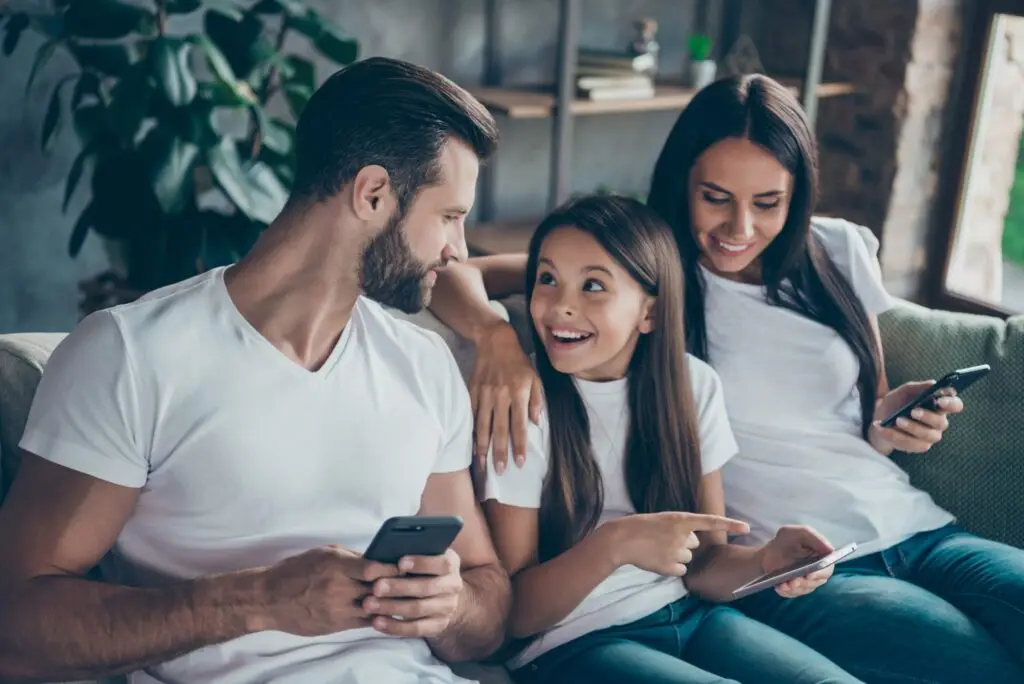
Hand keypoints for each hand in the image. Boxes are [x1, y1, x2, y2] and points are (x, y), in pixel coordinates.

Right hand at [258, 546, 399, 635]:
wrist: (269, 598)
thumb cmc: (297, 570)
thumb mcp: (324, 553)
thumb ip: (352, 557)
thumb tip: (378, 559)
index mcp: (337, 564)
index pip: (375, 568)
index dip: (393, 568)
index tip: (404, 567)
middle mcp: (339, 587)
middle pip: (378, 589)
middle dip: (395, 586)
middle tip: (410, 583)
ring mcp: (337, 608)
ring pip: (375, 609)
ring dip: (389, 604)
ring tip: (403, 599)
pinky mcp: (335, 625)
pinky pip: (365, 623)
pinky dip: (378, 617)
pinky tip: (387, 613)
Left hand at [362, 549, 463, 638]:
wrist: (442, 594)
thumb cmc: (423, 569)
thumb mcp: (424, 556)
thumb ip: (412, 551)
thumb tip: (389, 551)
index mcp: (450, 564)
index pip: (442, 563)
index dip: (422, 563)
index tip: (400, 563)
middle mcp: (452, 586)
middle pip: (426, 588)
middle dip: (399, 587)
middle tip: (376, 587)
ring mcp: (447, 607)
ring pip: (418, 609)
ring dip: (391, 608)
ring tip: (369, 605)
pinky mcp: (438, 626)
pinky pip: (416, 629)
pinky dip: (395, 627)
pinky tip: (377, 622)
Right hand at [471, 323, 542, 474]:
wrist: (495, 342)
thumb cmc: (519, 362)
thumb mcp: (535, 378)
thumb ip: (537, 401)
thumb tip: (536, 423)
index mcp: (519, 393)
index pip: (519, 425)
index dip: (519, 446)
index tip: (520, 463)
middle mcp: (501, 396)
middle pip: (500, 430)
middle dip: (500, 452)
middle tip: (499, 471)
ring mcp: (485, 395)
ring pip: (483, 425)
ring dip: (483, 447)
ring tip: (483, 464)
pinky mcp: (473, 392)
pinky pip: (472, 416)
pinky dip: (472, 431)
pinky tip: (473, 445)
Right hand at [610, 512, 750, 576]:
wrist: (622, 539)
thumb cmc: (640, 527)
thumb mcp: (663, 520)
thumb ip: (680, 528)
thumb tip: (691, 544)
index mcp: (681, 518)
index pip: (711, 521)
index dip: (730, 524)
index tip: (747, 528)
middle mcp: (682, 535)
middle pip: (694, 544)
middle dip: (683, 544)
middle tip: (663, 541)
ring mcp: (677, 551)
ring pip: (687, 558)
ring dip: (676, 557)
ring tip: (657, 550)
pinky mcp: (670, 567)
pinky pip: (681, 571)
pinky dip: (671, 569)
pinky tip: (658, 561)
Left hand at [760, 525, 834, 597]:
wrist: (770, 551)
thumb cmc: (788, 539)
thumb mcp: (799, 533)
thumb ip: (815, 538)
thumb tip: (830, 549)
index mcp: (822, 558)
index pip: (827, 569)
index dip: (819, 573)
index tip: (809, 574)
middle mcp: (817, 572)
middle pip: (815, 582)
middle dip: (804, 582)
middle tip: (793, 581)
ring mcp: (806, 582)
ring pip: (803, 589)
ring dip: (794, 588)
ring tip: (783, 584)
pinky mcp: (796, 589)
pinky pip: (792, 593)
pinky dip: (786, 592)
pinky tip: (779, 587)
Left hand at [869, 380, 964, 454]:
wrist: (879, 419)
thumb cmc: (896, 404)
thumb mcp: (903, 392)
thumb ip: (918, 387)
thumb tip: (933, 384)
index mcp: (939, 406)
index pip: (955, 405)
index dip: (951, 403)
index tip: (940, 400)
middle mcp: (938, 422)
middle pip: (941, 423)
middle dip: (927, 417)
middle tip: (913, 411)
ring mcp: (930, 436)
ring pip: (927, 435)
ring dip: (911, 427)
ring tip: (897, 420)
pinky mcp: (918, 446)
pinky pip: (911, 444)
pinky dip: (895, 436)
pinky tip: (884, 429)